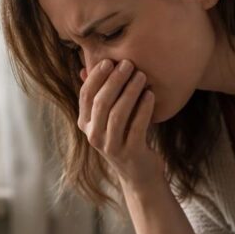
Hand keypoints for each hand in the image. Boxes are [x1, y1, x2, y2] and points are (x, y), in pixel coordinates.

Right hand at [77, 58, 162, 188]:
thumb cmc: (125, 136)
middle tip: (128, 64)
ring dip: (130, 92)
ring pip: (117, 114)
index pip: (85, 96)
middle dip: (115, 80)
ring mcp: (111, 146)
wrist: (139, 173)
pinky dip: (143, 109)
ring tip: (141, 76)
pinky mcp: (130, 153)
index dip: (96, 77)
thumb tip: (84, 68)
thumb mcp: (109, 117)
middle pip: (101, 103)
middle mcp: (94, 136)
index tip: (109, 61)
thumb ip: (98, 95)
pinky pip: (136, 127)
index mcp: (86, 124)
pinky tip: (150, 95)